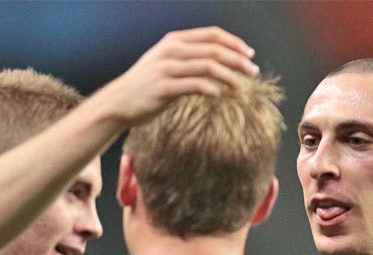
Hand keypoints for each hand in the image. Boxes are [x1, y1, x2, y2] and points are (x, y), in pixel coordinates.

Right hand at [99, 26, 258, 129]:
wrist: (120, 102)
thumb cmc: (148, 85)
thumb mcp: (167, 62)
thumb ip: (189, 58)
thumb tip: (220, 62)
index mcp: (174, 40)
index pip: (212, 35)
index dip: (234, 43)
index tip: (249, 54)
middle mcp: (171, 50)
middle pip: (214, 50)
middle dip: (238, 60)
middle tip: (253, 72)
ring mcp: (166, 68)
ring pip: (208, 66)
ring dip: (230, 76)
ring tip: (241, 86)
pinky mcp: (163, 88)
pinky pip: (194, 86)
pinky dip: (212, 89)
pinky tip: (220, 95)